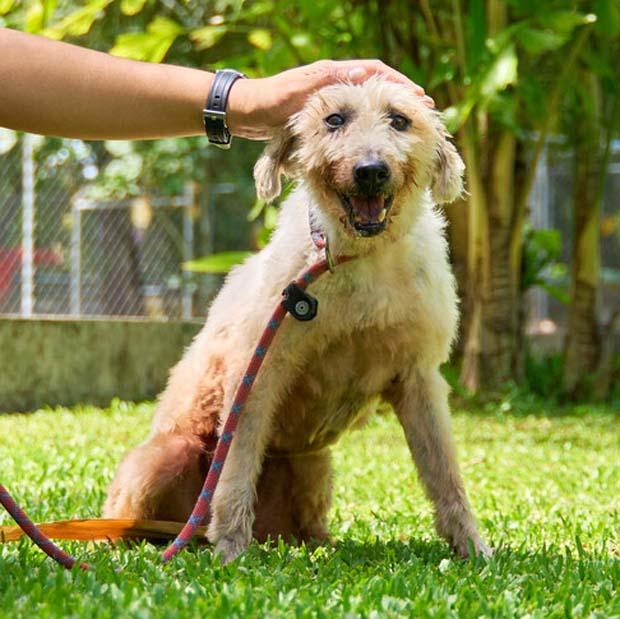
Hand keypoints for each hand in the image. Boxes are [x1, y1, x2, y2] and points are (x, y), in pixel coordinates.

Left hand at [227, 60, 434, 139]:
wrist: (247, 112)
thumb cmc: (271, 103)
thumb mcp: (300, 92)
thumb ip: (329, 82)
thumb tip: (365, 73)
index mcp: (332, 74)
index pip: (375, 72)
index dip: (398, 83)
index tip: (418, 96)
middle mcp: (334, 82)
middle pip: (376, 85)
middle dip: (399, 97)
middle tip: (422, 111)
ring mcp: (330, 98)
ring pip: (367, 101)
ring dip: (387, 110)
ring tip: (407, 123)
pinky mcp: (324, 114)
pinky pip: (355, 114)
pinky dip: (370, 120)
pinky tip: (378, 132)